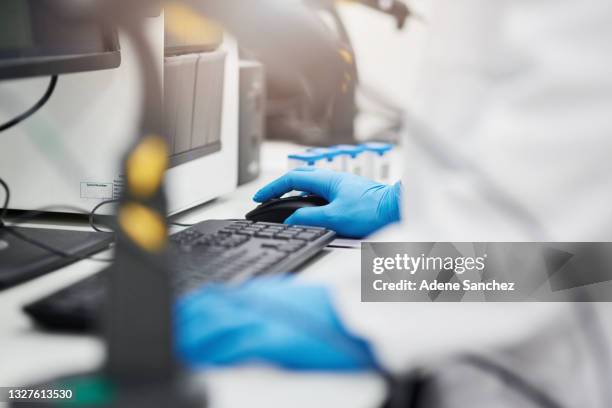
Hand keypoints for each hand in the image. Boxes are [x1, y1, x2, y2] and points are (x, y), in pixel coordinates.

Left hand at [175, 277, 377, 370]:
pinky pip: (234, 346)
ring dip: (191, 339)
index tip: (176, 317)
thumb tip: (243, 313)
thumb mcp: (290, 298)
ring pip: (213, 325)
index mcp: (260, 291)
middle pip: (207, 307)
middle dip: (182, 321)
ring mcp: (263, 318)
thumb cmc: (329, 309)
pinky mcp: (273, 339)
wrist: (355, 312)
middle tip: (167, 334)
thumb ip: (263, 302)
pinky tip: (205, 360)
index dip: (189, 307)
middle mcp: (257, 300)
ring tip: (175, 349)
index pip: (213, 295)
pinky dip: (215, 354)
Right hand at [253, 168, 401, 237]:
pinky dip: (309, 205)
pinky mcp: (349, 198)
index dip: (272, 188)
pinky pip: (322, 199)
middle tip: (266, 203)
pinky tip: (309, 216)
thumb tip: (291, 222)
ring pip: (311, 192)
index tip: (259, 197)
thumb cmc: (372, 210)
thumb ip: (309, 219)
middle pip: (299, 183)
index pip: (291, 179)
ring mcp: (342, 188)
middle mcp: (333, 181)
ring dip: (295, 199)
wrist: (398, 210)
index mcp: (327, 180)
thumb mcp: (335, 217)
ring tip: (283, 211)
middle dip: (280, 192)